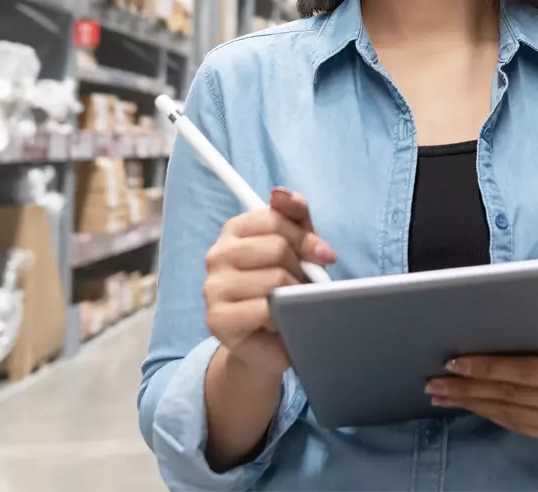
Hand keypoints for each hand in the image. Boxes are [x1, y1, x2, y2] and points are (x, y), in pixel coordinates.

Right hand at [203, 188, 336, 378]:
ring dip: (294, 295)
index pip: (275, 217)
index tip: (323, 255)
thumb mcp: (297, 247)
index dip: (305, 237)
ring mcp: (213, 287)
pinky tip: (279, 322)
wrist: (270, 344)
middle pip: (277, 247)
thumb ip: (294, 216)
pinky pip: (264, 309)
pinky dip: (282, 317)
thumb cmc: (285, 289)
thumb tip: (281, 193)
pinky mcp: (217, 319)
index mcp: (235, 230)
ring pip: (274, 278)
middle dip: (301, 268)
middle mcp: (217, 254)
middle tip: (302, 285)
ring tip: (290, 303)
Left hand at [426, 317, 537, 442]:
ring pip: (510, 414)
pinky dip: (490, 413)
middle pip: (510, 396)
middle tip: (434, 381)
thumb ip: (528, 334)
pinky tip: (469, 404)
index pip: (523, 372)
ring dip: (471, 404)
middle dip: (467, 389)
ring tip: (442, 395)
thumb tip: (476, 333)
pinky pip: (518, 425)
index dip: (485, 367)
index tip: (453, 362)